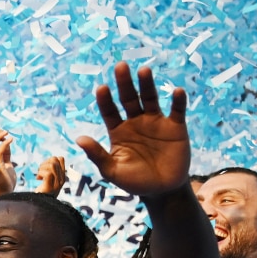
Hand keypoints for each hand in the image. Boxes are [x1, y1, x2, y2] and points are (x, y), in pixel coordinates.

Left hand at [35, 155, 66, 195]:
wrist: (39, 207)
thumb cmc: (41, 194)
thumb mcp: (49, 181)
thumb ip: (51, 171)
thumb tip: (52, 159)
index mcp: (62, 177)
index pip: (60, 159)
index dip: (50, 159)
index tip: (45, 168)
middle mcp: (61, 180)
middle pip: (55, 160)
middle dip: (44, 163)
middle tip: (39, 172)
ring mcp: (56, 184)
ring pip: (52, 165)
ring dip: (42, 168)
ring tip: (39, 176)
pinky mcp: (49, 188)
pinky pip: (47, 174)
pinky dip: (40, 173)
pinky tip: (38, 179)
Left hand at [76, 64, 190, 198]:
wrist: (162, 191)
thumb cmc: (134, 181)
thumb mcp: (112, 171)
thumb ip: (98, 155)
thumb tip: (79, 139)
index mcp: (118, 130)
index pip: (109, 110)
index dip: (105, 100)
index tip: (101, 88)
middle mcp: (135, 121)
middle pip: (128, 98)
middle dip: (124, 83)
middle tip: (120, 66)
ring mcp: (156, 122)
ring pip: (150, 98)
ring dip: (147, 84)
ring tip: (143, 71)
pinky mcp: (175, 127)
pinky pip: (176, 111)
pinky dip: (177, 101)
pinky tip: (176, 91)